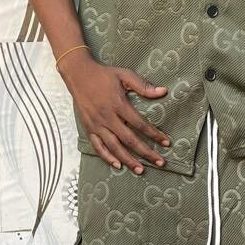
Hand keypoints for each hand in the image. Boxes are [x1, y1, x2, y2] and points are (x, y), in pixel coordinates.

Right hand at [60, 53, 169, 173]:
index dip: (154, 134)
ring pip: (114, 147)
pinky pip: (97, 146)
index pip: (140, 124)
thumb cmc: (103, 75)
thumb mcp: (124, 75)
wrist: (77, 74)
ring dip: (128, 160)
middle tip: (160, 163)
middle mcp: (107, 117)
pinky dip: (107, 157)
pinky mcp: (88, 128)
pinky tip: (117, 165)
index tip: (166, 143)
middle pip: (129, 140)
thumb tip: (163, 92)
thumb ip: (143, 86)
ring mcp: (96, 124)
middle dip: (146, 153)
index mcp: (118, 104)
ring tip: (140, 170)